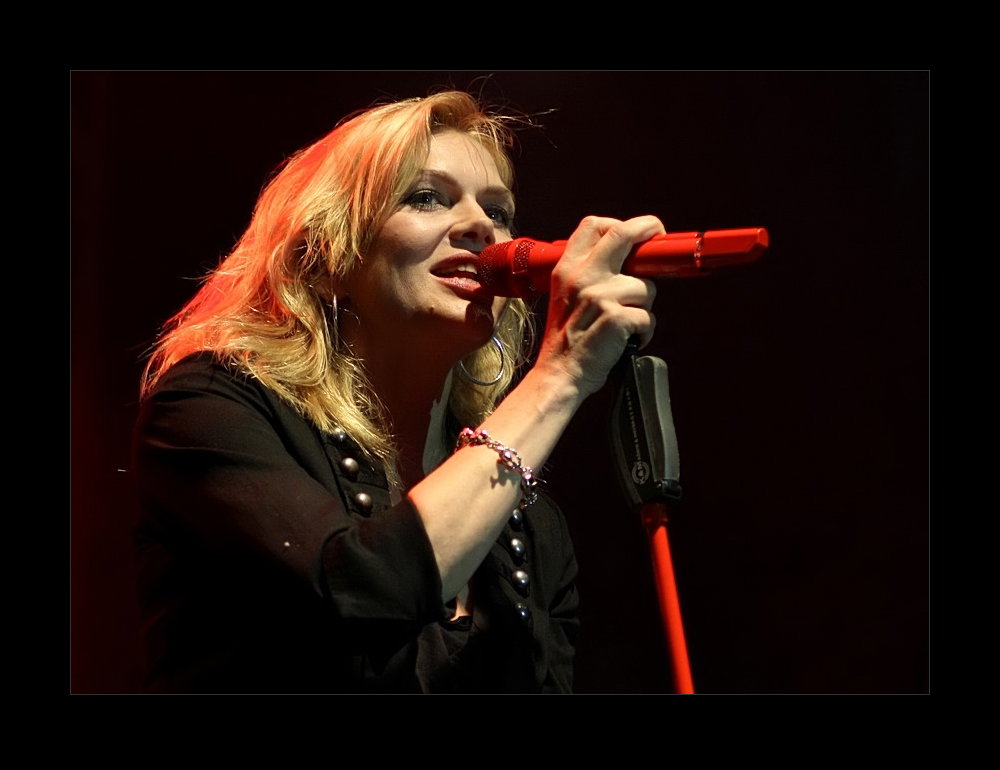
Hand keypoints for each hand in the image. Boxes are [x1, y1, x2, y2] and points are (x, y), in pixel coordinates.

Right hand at [535, 215, 663, 398]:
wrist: (559, 373)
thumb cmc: (566, 339)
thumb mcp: (565, 295)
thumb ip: (588, 272)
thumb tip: (629, 259)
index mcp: (567, 268)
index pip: (594, 226)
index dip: (621, 224)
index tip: (637, 233)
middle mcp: (582, 277)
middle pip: (624, 235)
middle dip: (649, 230)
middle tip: (659, 237)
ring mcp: (599, 296)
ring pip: (646, 287)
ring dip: (644, 307)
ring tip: (625, 323)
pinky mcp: (616, 318)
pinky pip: (648, 317)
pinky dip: (644, 332)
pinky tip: (627, 339)